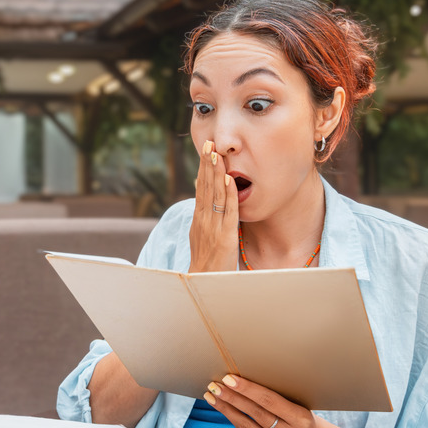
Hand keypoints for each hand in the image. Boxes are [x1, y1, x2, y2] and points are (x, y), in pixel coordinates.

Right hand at [189, 140, 238, 272]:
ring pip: (215, 195)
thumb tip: (205, 198)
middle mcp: (203, 220)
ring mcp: (213, 228)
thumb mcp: (201, 236)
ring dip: (216, 173)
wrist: (202, 284)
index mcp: (198, 219)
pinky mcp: (225, 237)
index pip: (201, 188)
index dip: (203, 169)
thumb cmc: (205, 263)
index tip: (206, 150)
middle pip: (205, 187)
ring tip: (217, 154)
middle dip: (207, 164)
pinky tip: (228, 180)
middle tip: (208, 142)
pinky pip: (228, 212)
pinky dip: (228, 195)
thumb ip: (204, 218)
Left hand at [204, 375, 347, 427]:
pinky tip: (222, 407)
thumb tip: (251, 371)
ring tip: (211, 395)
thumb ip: (280, 393)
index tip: (230, 378)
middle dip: (232, 398)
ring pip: (245, 426)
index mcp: (299, 417)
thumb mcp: (300, 403)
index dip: (248, 389)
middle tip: (215, 384)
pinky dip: (232, 419)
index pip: (269, 400)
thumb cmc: (304, 415)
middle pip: (255, 413)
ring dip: (226, 409)